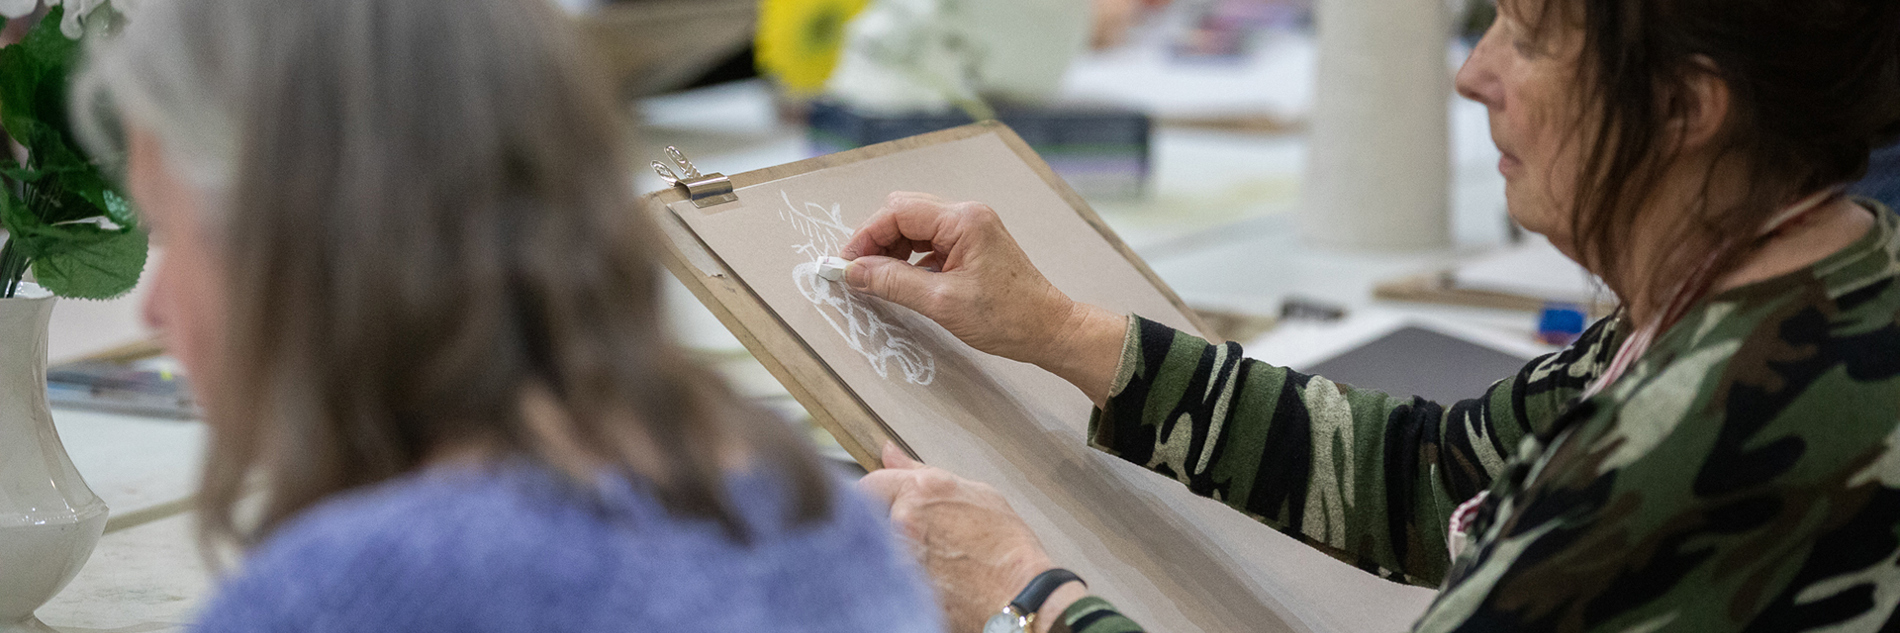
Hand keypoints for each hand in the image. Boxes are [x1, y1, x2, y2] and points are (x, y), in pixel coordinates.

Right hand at [840, 192, 1126, 402]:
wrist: (1049, 330)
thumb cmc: (1007, 317)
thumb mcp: (941, 303)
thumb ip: (892, 283)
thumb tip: (852, 272)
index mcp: (963, 220)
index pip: (897, 211)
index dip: (865, 235)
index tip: (846, 264)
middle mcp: (967, 215)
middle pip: (904, 213)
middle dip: (876, 240)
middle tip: (857, 272)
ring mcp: (971, 228)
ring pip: (915, 227)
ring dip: (892, 250)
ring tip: (877, 280)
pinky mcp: (972, 245)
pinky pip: (930, 242)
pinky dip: (910, 258)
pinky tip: (903, 282)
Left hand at [859, 443, 1084, 632]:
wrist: (1021, 593)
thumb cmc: (1007, 548)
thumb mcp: (977, 494)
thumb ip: (923, 473)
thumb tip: (890, 453)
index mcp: (922, 492)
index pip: (870, 485)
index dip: (875, 496)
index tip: (881, 504)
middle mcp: (906, 522)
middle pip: (866, 519)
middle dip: (879, 523)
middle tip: (906, 534)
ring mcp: (901, 558)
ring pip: (873, 549)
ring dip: (888, 550)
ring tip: (924, 559)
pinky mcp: (901, 589)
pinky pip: (885, 576)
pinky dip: (896, 576)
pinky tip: (924, 579)